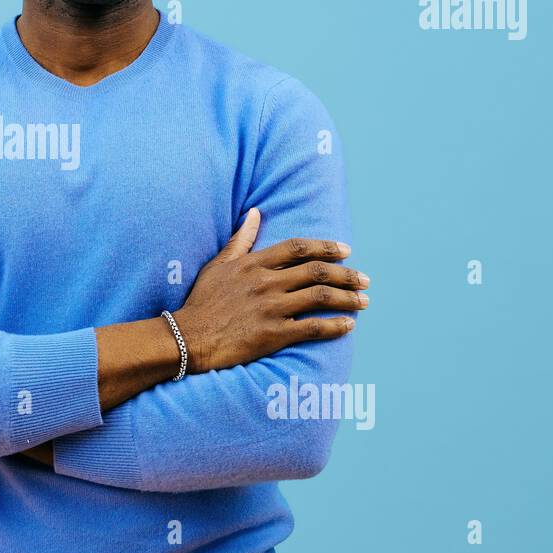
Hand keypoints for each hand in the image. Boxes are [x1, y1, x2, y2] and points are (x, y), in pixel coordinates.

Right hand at [173, 208, 369, 374]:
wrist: (188, 339)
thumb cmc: (201, 303)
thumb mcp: (217, 266)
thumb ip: (240, 241)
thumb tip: (254, 213)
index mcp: (253, 263)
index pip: (298, 248)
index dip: (326, 247)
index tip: (345, 251)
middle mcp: (265, 282)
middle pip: (316, 271)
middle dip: (346, 274)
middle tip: (364, 279)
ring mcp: (271, 308)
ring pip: (320, 297)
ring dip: (348, 298)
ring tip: (364, 301)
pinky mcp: (273, 334)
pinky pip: (313, 328)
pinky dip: (335, 326)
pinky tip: (348, 325)